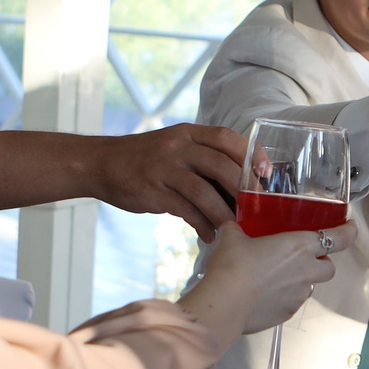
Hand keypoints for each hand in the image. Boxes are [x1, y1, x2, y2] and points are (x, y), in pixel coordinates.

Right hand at [95, 123, 245, 235]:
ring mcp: (163, 168)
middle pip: (219, 164)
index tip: (266, 173)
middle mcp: (177, 147)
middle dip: (243, 187)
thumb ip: (203, 157)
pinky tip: (209, 235)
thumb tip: (240, 183)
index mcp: (187, 133)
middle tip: (255, 206)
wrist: (101, 164)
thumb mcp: (174, 146)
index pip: (226, 137)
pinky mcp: (153, 191)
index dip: (250, 153)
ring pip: (203, 191)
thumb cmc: (145, 159)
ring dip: (223, 212)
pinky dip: (201, 225)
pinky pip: (184, 210)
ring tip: (234, 228)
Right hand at [180, 218, 352, 338]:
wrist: (224, 303)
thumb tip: (231, 225)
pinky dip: (285, 297)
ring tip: (278, 276)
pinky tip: (266, 293)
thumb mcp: (232, 237)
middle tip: (305, 257)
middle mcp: (306, 271)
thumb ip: (237, 229)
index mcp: (299, 246)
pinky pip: (293, 302)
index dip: (348, 232)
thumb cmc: (231, 268)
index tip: (350, 228)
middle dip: (321, 262)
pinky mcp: (287, 313)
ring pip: (310, 286)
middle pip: (329, 267)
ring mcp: (298, 295)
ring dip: (302, 280)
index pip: (339, 238)